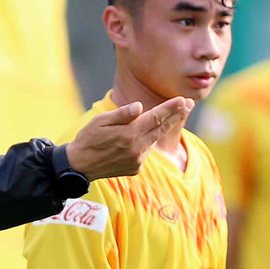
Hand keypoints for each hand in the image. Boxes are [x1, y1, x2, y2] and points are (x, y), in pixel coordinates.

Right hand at [64, 96, 194, 181]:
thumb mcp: (99, 122)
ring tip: (174, 113)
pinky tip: (143, 134)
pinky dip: (147, 140)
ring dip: (164, 127)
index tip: (183, 99)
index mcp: (129, 134)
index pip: (155, 118)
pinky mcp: (136, 168)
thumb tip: (140, 106)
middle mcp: (137, 148)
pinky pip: (146, 150)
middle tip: (190, 103)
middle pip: (161, 128)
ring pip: (154, 139)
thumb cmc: (88, 139)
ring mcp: (137, 160)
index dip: (171, 108)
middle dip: (176, 115)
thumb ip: (122, 114)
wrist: (79, 167)